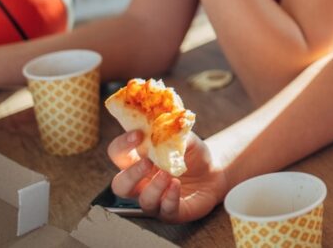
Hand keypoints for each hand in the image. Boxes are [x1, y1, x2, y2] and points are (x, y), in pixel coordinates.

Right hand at [108, 130, 227, 222]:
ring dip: (154, 187)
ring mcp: (155, 199)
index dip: (122, 145)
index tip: (137, 134)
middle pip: (119, 185)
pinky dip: (170, 198)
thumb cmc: (193, 154)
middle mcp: (142, 183)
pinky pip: (165, 210)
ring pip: (143, 200)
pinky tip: (176, 185)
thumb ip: (174, 131)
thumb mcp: (185, 138)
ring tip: (168, 174)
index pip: (117, 154)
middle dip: (131, 174)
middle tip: (147, 163)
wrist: (215, 172)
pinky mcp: (171, 211)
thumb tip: (169, 121)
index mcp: (139, 160)